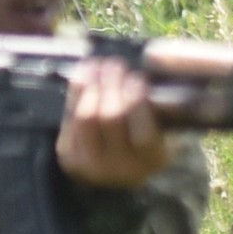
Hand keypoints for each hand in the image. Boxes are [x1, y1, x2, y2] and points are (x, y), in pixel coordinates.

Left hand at [55, 55, 172, 190]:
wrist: (115, 169)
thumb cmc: (145, 136)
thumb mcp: (162, 128)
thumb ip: (157, 108)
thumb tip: (144, 73)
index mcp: (152, 160)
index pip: (143, 134)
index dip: (137, 103)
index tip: (136, 78)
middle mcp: (122, 168)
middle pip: (111, 119)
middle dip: (112, 86)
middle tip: (115, 64)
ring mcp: (92, 164)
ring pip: (87, 116)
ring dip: (93, 85)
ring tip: (100, 65)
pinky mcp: (70, 156)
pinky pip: (70, 117)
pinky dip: (77, 90)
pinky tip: (85, 72)